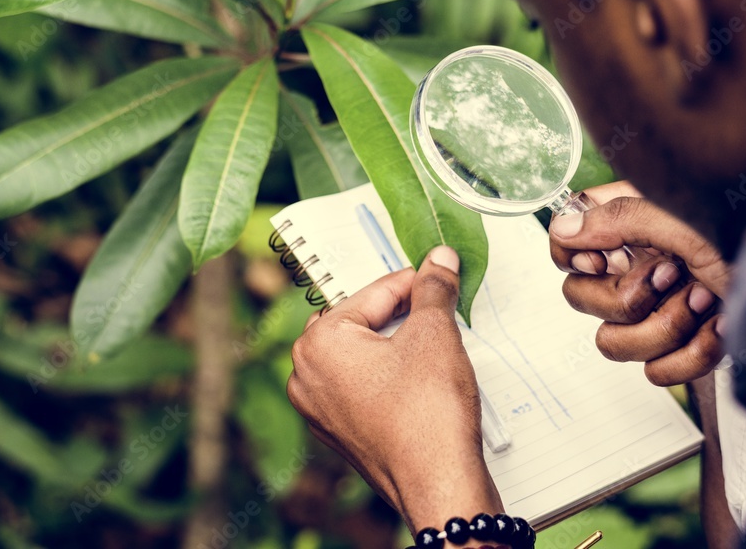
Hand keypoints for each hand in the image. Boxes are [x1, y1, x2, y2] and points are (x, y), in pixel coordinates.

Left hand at [287, 246, 502, 537]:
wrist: (438, 484)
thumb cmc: (428, 414)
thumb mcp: (435, 334)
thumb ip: (433, 289)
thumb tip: (439, 260)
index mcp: (318, 343)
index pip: (372, 293)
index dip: (413, 281)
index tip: (437, 271)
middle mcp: (306, 375)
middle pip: (359, 321)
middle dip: (397, 313)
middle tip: (434, 305)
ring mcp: (319, 409)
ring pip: (359, 355)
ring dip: (393, 344)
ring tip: (431, 341)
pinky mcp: (340, 432)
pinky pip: (360, 387)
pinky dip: (387, 376)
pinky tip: (419, 378)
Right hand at [548, 181, 732, 385]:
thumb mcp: (682, 214)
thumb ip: (615, 218)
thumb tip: (562, 229)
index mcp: (630, 227)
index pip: (565, 247)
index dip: (579, 260)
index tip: (610, 258)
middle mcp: (638, 267)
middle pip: (580, 301)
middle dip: (628, 299)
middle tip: (672, 278)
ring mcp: (659, 309)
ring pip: (613, 344)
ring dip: (664, 328)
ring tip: (704, 302)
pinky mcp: (684, 347)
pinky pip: (656, 374)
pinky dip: (691, 357)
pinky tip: (718, 329)